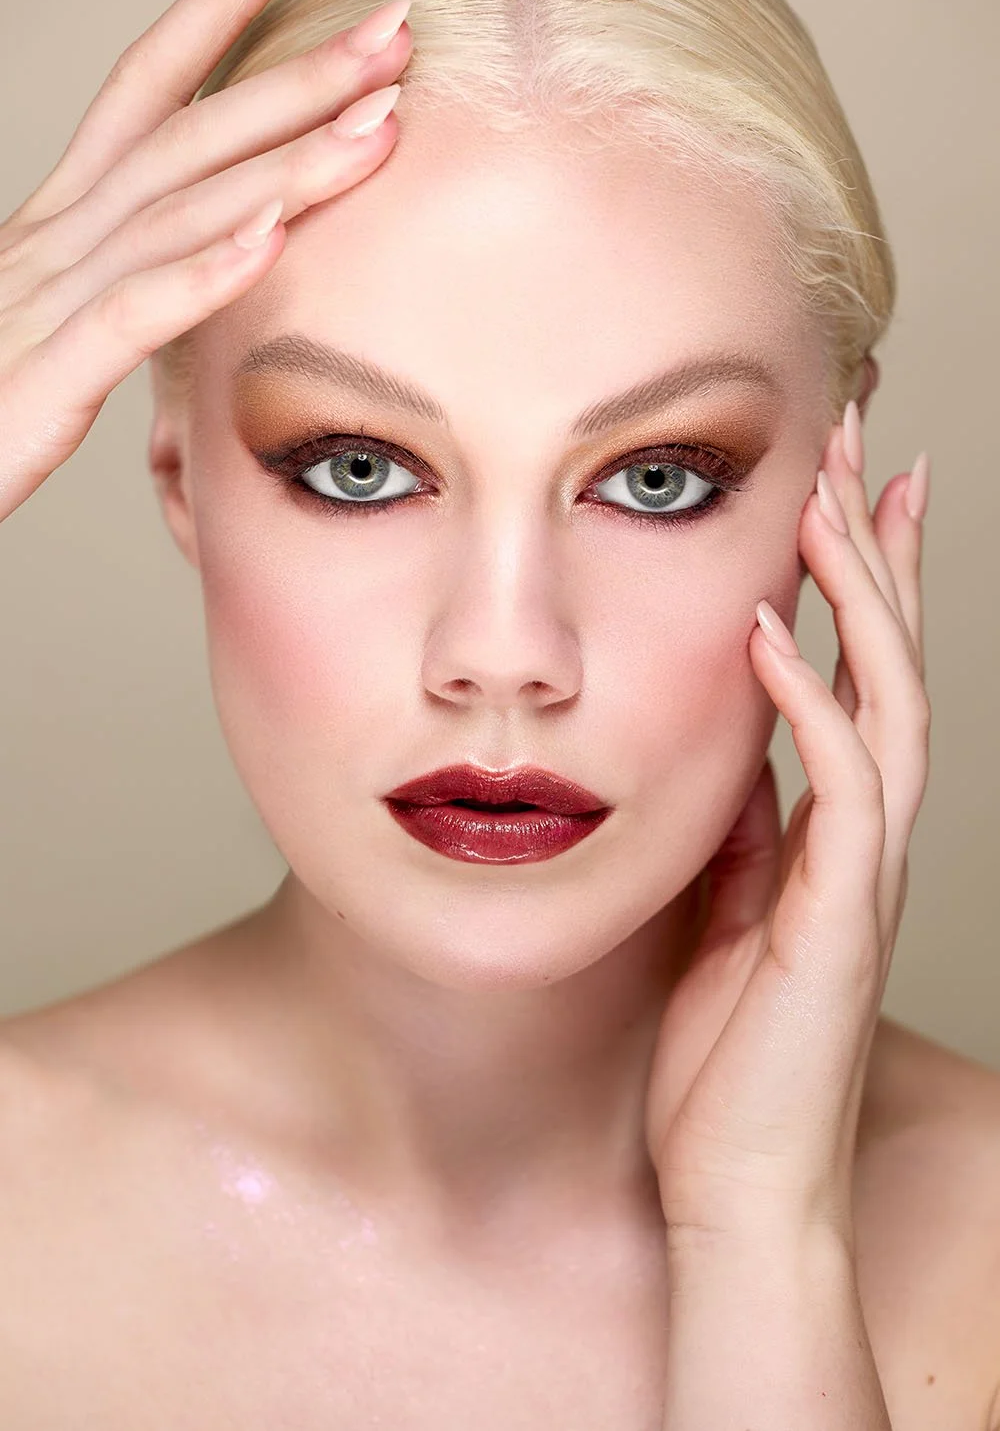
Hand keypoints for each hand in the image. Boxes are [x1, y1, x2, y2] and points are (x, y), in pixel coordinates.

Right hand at [0, 0, 411, 521]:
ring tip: (379, 124)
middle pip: (185, 136)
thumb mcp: (62, 332)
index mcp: (59, 228)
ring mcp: (46, 302)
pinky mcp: (45, 377)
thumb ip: (128, 293)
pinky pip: (133, 315)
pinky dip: (204, 275)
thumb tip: (206, 265)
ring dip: (285, 164)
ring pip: (178, 210)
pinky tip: (273, 243)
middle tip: (393, 32)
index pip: (141, 95)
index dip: (207, 16)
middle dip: (292, 79)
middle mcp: (52, 243)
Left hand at [644, 401, 930, 1247]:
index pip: (857, 672)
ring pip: (887, 704)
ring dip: (862, 600)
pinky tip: (774, 635)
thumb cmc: (720, 1056)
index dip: (857, 578)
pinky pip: (841, 792)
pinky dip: (811, 706)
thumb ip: (734, 825)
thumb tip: (722, 741)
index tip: (838, 483)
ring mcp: (858, 877)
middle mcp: (860, 838)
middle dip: (878, 549)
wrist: (733, 1184)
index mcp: (829, 829)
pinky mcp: (835, 924)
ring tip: (833, 500)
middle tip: (864, 439)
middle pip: (891, 661)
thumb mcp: (716, 910)